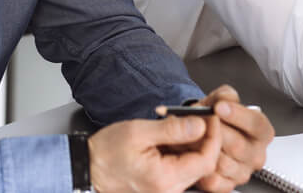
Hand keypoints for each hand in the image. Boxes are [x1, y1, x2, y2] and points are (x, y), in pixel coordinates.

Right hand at [88, 115, 220, 192]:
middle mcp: (169, 191)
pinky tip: (174, 138)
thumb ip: (172, 129)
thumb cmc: (107, 152)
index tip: (211, 117)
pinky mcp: (164, 187)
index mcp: (164, 179)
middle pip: (204, 165)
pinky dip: (184, 152)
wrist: (88, 168)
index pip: (206, 161)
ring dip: (195, 144)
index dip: (214, 137)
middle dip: (206, 139)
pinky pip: (184, 169)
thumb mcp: (139, 132)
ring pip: (196, 167)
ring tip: (183, 125)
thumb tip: (200, 124)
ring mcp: (167, 191)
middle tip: (200, 117)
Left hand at [196, 85, 274, 191]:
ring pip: (224, 164)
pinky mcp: (229, 185)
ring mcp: (244, 172)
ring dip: (204, 151)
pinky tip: (195, 155)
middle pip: (239, 146)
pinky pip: (214, 181)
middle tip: (201, 123)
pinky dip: (201, 169)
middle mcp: (257, 154)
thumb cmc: (216, 118)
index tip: (219, 107)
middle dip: (216, 133)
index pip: (257, 124)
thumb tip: (225, 99)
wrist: (203, 134)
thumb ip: (225, 95)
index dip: (238, 115)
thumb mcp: (221, 100)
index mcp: (262, 131)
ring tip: (192, 137)